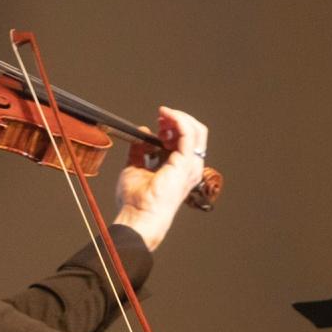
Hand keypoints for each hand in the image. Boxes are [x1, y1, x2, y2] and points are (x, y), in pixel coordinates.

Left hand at [114, 106, 207, 249]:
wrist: (138, 216)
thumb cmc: (137, 202)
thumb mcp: (135, 167)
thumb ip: (140, 150)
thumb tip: (143, 132)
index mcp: (180, 170)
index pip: (186, 141)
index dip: (173, 127)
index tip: (158, 122)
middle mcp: (189, 167)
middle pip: (195, 133)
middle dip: (178, 120)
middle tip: (161, 116)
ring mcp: (190, 165)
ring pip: (196, 130)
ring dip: (178, 118)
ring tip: (162, 115)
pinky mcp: (185, 162)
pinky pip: (188, 133)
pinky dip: (178, 120)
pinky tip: (166, 116)